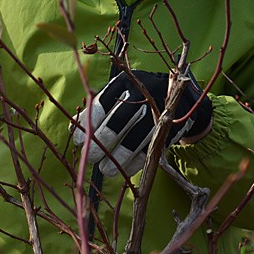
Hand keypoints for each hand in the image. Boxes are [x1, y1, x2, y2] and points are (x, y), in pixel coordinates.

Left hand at [72, 70, 212, 176]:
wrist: (179, 96)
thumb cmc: (136, 98)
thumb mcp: (118, 95)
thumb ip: (97, 109)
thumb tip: (74, 128)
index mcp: (124, 83)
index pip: (103, 103)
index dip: (89, 124)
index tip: (79, 142)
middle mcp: (141, 94)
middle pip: (120, 120)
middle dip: (103, 141)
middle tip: (90, 158)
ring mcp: (158, 110)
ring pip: (137, 137)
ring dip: (119, 156)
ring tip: (105, 170)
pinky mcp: (170, 127)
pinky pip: (152, 147)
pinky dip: (136, 161)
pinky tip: (124, 171)